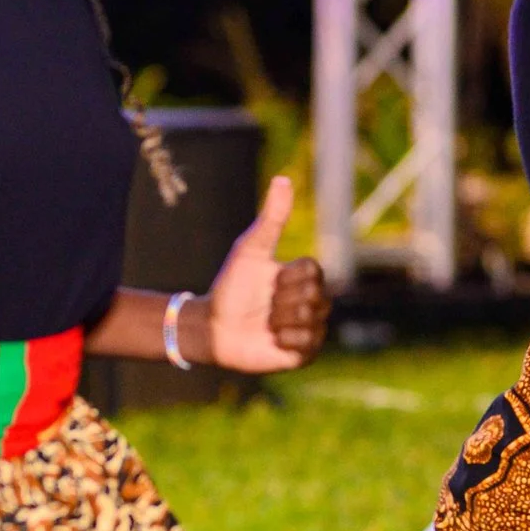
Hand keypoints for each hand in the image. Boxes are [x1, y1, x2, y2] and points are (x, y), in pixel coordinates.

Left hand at [202, 176, 329, 373]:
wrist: (213, 327)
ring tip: (266, 323)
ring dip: (281, 320)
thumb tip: (283, 178)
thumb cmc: (230, 287)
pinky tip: (272, 339)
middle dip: (282, 300)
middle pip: (316, 294)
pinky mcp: (304, 352)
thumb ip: (271, 218)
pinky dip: (287, 339)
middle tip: (265, 305)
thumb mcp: (250, 249)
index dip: (288, 276)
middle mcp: (311, 300)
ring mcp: (310, 327)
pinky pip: (309, 342)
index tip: (270, 280)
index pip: (315, 270)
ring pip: (313, 318)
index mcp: (303, 276)